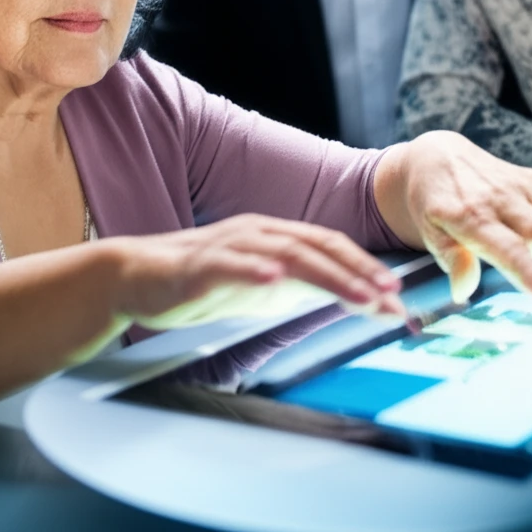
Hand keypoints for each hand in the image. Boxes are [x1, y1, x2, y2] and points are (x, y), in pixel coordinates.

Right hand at [108, 214, 406, 329]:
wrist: (137, 276)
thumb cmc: (201, 281)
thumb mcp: (260, 287)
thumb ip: (299, 288)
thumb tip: (347, 299)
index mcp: (272, 235)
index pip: (327, 244)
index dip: (362, 265)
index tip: (395, 291)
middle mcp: (256, 232)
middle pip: (315, 246)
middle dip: (356, 270)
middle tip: (388, 294)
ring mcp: (229, 245)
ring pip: (285, 253)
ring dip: (325, 274)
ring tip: (356, 294)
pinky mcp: (200, 264)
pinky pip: (231, 264)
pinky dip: (255, 269)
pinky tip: (275, 278)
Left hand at [375, 132, 531, 303]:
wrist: (436, 156)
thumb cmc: (433, 202)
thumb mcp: (429, 231)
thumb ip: (450, 259)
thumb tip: (463, 291)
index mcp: (469, 216)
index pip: (506, 248)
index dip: (530, 274)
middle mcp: (497, 198)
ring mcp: (516, 186)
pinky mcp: (530, 178)